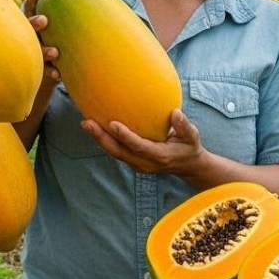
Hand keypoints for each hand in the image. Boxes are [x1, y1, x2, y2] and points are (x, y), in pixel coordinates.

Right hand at [23, 0, 59, 87]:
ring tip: (56, 52)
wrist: (49, 70)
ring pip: (35, 50)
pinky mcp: (38, 69)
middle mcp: (30, 34)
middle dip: (35, 23)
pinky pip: (43, 70)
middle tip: (45, 20)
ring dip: (45, 50)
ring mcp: (32, 51)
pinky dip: (50, 72)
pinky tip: (58, 74)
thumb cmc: (60, 39)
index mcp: (33, 21)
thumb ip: (69, 14)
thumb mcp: (60, 26)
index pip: (31, 4)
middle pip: (28, 26)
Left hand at [81, 109, 204, 174]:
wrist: (186, 165)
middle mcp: (144, 163)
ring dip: (98, 138)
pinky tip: (94, 124)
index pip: (139, 147)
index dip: (125, 137)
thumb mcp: (192, 137)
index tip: (113, 124)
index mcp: (159, 156)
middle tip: (87, 123)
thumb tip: (175, 113)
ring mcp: (137, 163)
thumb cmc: (188, 146)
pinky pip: (115, 150)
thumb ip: (184, 126)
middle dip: (102, 138)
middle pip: (119, 152)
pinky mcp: (132, 160)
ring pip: (114, 152)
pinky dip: (103, 139)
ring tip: (85, 123)